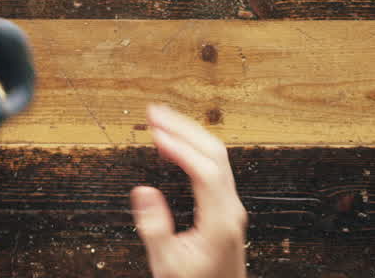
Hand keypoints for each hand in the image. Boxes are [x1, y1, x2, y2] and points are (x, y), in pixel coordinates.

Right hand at [131, 105, 247, 277]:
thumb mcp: (168, 264)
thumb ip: (155, 228)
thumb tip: (143, 191)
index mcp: (220, 221)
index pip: (205, 171)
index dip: (181, 147)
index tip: (156, 133)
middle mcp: (231, 209)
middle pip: (215, 154)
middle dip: (183, 127)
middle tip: (154, 112)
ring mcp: (231, 206)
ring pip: (217, 156)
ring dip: (189, 133)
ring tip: (160, 120)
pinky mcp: (226, 207)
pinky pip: (214, 166)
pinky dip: (193, 148)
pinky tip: (174, 145)